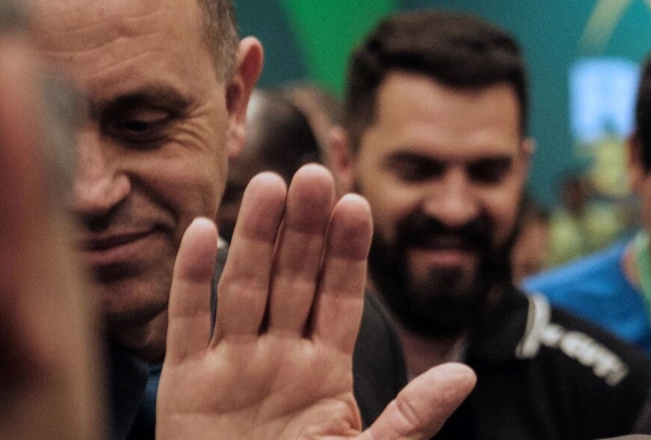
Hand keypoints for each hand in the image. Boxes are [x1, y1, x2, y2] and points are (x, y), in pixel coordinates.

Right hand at [157, 165, 474, 439]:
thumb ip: (412, 415)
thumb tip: (465, 375)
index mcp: (325, 371)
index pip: (341, 297)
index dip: (349, 252)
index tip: (358, 203)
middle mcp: (278, 356)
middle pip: (294, 278)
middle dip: (306, 228)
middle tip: (315, 173)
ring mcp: (232, 364)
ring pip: (245, 286)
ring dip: (255, 236)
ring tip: (270, 184)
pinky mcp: (185, 382)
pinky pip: (189, 322)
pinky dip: (192, 278)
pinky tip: (202, 232)